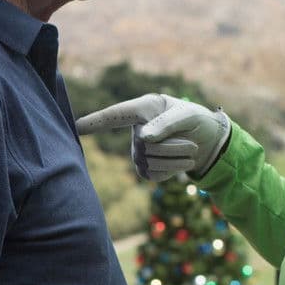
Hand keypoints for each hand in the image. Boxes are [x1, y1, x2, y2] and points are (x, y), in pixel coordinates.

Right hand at [76, 94, 230, 180]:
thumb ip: (166, 123)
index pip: (113, 116)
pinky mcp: (145, 170)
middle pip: (145, 145)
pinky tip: (181, 162)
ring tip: (190, 149)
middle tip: (191, 143)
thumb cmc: (197, 121)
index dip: (94, 121)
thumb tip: (143, 137)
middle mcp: (135, 130)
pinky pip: (154, 175)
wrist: (208, 142)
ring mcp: (138, 152)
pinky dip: (173, 170)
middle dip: (173, 146)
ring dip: (177, 159)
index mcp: (142, 109)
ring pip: (151, 161)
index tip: (76, 126)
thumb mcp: (187, 116)